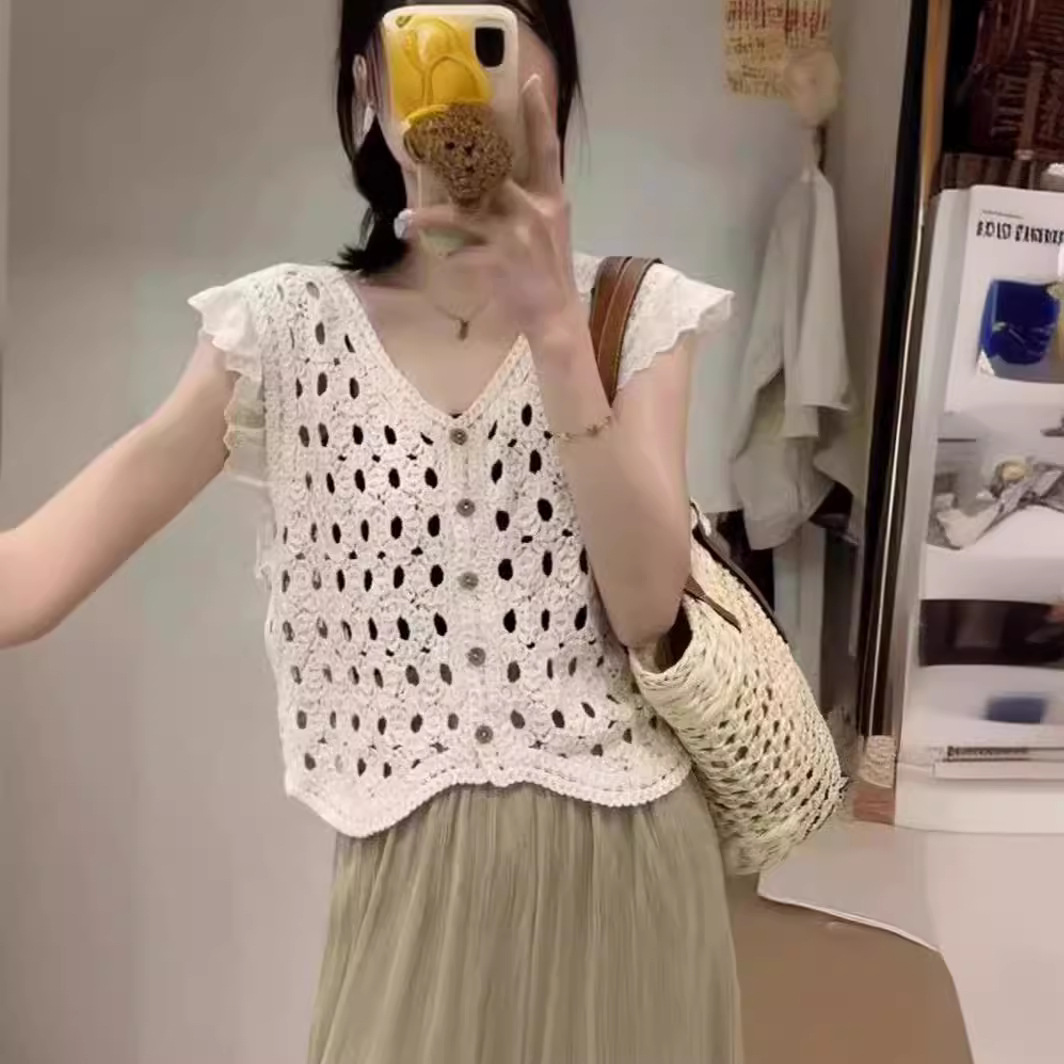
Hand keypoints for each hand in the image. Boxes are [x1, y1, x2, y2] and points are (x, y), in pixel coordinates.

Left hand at [401, 75, 583, 349]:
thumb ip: (531, 198)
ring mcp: (516, 235)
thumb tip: (498, 176)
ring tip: (403, 222)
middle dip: (456, 164)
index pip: (547, 148)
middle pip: (490, 174)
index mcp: (552, 198)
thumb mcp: (551, 227)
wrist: (555, 315)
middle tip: (425, 150)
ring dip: (427, 218)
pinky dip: (447, 256)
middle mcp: (535, 210)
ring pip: (461, 215)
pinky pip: (460, 253)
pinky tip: (434, 258)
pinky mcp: (498, 261)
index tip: (530, 82)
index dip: (539, 114)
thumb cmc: (549, 270)